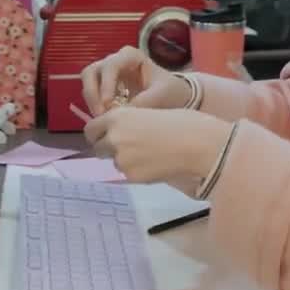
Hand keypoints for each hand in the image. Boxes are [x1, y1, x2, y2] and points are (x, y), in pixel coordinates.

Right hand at [80, 46, 192, 115]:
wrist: (174, 97)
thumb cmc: (170, 91)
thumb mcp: (163, 95)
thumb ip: (145, 101)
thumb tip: (123, 112)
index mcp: (131, 56)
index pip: (110, 65)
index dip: (106, 84)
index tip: (108, 105)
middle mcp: (115, 61)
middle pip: (91, 71)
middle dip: (92, 94)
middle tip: (100, 114)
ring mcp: (107, 73)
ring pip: (88, 82)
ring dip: (91, 101)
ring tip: (101, 119)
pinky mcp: (104, 87)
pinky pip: (92, 94)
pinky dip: (95, 106)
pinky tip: (105, 119)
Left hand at [84, 107, 231, 185]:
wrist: (198, 144)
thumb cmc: (181, 122)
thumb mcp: (148, 112)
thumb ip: (129, 122)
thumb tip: (118, 131)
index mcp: (117, 117)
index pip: (91, 129)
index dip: (98, 134)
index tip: (106, 136)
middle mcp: (113, 138)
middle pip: (98, 148)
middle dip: (108, 148)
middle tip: (129, 148)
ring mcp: (121, 159)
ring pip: (114, 162)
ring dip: (125, 159)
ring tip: (149, 155)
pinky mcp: (132, 177)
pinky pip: (128, 174)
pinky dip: (137, 171)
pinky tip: (156, 164)